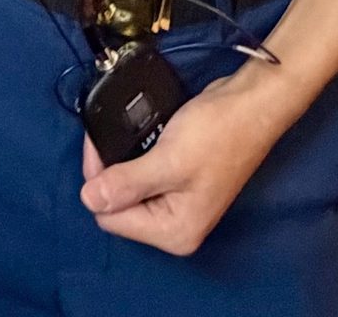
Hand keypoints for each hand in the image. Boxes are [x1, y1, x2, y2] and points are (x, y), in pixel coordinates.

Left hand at [79, 59, 309, 255]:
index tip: (96, 143)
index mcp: (174, 232)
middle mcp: (175, 225)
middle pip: (119, 206)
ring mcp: (178, 203)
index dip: (97, 182)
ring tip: (117, 133)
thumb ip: (126, 183)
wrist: (249, 104)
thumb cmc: (215, 134)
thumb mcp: (167, 161)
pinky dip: (134, 157)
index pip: (112, 218)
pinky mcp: (179, 180)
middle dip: (107, 172)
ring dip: (119, 162)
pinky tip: (135, 138)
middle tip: (103, 134)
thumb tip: (87, 200)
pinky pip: (143, 175)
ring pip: (129, 188)